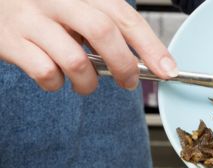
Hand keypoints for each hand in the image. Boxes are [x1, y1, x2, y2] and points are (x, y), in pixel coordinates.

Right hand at [0, 0, 177, 94]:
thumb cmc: (44, 10)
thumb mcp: (77, 8)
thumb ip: (107, 26)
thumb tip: (147, 60)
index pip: (124, 15)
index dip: (150, 45)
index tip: (168, 70)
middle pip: (102, 31)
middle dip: (124, 65)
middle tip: (129, 82)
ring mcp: (30, 18)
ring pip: (74, 59)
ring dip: (88, 82)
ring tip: (86, 84)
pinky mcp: (9, 41)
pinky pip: (45, 72)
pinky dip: (56, 84)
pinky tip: (55, 78)